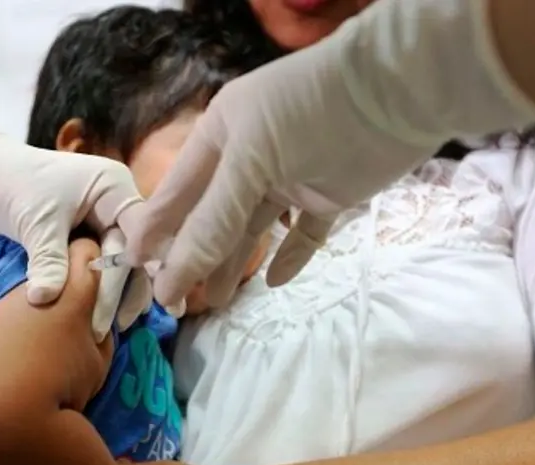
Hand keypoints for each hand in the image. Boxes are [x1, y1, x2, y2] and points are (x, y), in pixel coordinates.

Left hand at [0, 107, 152, 341]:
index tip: (119, 310)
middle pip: (136, 251)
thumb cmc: (11, 185)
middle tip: (118, 326)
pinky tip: (102, 314)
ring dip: (119, 293)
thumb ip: (48, 260)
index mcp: (113, 187)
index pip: (134, 235)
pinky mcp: (92, 232)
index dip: (129, 273)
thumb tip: (47, 299)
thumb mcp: (34, 223)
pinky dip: (103, 287)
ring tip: (112, 328)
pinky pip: (106, 263)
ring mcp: (106, 217)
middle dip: (128, 290)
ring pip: (124, 262)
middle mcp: (118, 201)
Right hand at [121, 0, 534, 308]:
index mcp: (221, 135)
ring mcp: (291, 177)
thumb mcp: (251, 161)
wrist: (399, 92)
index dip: (157, 228)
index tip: (135, 265)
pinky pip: (303, 236)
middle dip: (193, 255)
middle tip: (176, 300)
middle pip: (212, 216)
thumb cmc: (310, 113)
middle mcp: (250, 157)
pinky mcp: (330, 196)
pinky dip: (290, 258)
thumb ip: (213, 218)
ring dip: (234, 264)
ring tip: (218, 302)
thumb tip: (174, 272)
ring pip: (253, 230)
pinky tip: (273, 282)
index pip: (179, 190)